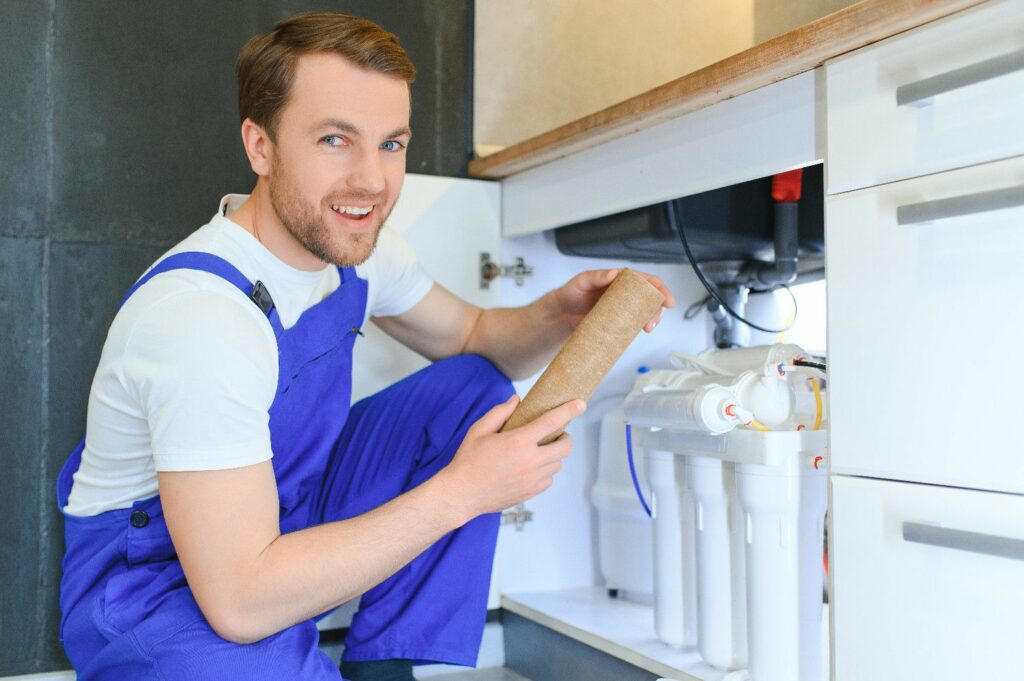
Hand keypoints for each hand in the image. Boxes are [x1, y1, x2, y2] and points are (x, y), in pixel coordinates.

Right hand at [438, 395, 585, 519]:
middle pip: (565, 447)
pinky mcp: (531, 492)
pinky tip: (531, 467)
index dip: (569, 410)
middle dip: (565, 437)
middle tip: (555, 434)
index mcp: (518, 442)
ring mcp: (532, 479)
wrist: (462, 494)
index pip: (552, 421)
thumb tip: (517, 400)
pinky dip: (545, 471)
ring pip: (557, 464)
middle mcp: (530, 461)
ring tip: (539, 451)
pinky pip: (549, 479)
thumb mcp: (479, 430)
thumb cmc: (468, 460)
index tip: (581, 403)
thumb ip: (500, 412)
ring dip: (553, 455)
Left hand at [552, 269, 675, 332]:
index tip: (667, 301)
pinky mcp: (617, 322)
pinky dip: (638, 330)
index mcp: (621, 279)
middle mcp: (625, 293)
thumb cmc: (572, 292)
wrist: (562, 313)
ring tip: (646, 329)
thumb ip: (597, 276)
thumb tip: (614, 273)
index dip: (660, 289)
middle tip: (651, 323)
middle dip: (657, 310)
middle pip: (651, 299)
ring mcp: (623, 308)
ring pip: (645, 313)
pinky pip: (633, 325)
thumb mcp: (582, 281)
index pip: (647, 281)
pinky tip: (637, 333)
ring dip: (650, 320)